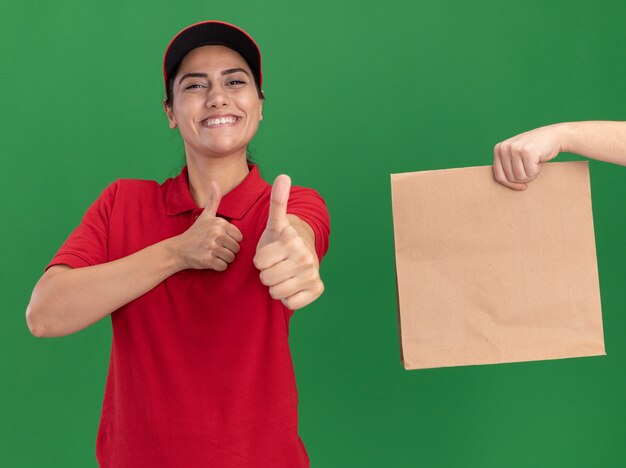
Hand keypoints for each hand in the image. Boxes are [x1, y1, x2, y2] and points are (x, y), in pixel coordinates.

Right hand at [171, 181, 242, 270]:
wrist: (178, 249)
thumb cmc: (195, 232)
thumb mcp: (205, 215)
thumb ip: (213, 200)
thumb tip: (215, 182)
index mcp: (219, 223)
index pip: (239, 237)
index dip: (231, 240)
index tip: (220, 239)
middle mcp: (216, 233)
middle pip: (236, 248)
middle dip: (228, 250)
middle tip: (215, 248)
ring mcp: (212, 247)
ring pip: (231, 258)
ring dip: (223, 259)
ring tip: (213, 254)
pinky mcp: (208, 260)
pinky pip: (223, 267)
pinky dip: (218, 266)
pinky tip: (210, 261)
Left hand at [254, 175, 323, 309]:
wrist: (303, 254)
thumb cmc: (282, 240)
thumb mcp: (276, 222)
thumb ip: (277, 201)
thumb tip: (283, 176)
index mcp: (292, 240)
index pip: (259, 262)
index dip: (260, 259)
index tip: (271, 252)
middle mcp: (305, 257)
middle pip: (266, 278)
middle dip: (267, 273)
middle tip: (277, 264)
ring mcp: (312, 274)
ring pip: (276, 292)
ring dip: (276, 285)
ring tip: (283, 273)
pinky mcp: (317, 289)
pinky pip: (289, 303)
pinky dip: (288, 297)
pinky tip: (293, 284)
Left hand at [493, 124, 564, 189]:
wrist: (553, 135)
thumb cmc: (533, 149)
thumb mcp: (515, 154)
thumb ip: (506, 165)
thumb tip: (504, 185)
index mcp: (498, 149)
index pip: (499, 176)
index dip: (510, 185)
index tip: (521, 186)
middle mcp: (504, 148)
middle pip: (510, 178)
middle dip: (523, 178)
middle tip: (531, 168)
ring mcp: (515, 148)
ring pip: (520, 177)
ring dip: (530, 175)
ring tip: (534, 164)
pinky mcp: (527, 151)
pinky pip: (530, 173)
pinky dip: (536, 171)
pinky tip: (538, 160)